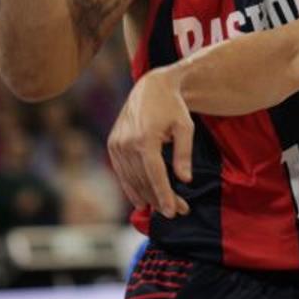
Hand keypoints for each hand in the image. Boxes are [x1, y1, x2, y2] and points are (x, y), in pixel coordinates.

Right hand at [106, 69, 192, 219]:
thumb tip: (184, 180)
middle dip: (160, 199)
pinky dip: (132, 188)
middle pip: (144, 180)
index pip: (154, 175)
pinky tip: (142, 201)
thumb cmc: (172, 106)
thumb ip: (184, 154)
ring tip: (165, 208)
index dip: (164, 195)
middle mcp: (126, 143)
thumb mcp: (185, 127)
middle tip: (179, 211)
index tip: (172, 211)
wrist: (150, 87)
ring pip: (132, 180)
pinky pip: (122, 173)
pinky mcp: (112, 145)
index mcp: (144, 138)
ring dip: (148, 197)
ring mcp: (117, 145)